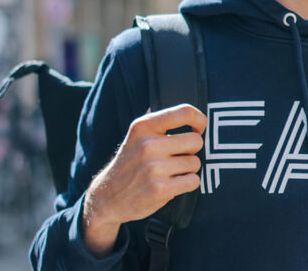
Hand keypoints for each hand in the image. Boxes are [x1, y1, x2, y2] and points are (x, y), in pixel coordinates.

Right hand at [80, 104, 206, 257]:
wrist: (108, 196)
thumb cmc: (130, 163)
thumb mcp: (136, 135)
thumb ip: (158, 121)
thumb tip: (184, 111)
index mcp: (144, 126)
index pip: (184, 112)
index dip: (199, 120)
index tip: (198, 129)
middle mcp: (148, 145)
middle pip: (196, 141)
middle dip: (192, 150)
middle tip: (178, 157)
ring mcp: (154, 168)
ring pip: (195, 163)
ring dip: (188, 169)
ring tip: (171, 172)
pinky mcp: (160, 189)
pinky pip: (193, 181)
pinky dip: (188, 184)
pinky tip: (172, 184)